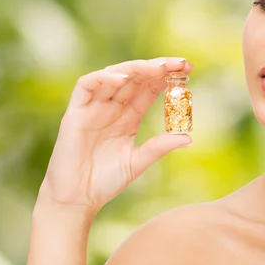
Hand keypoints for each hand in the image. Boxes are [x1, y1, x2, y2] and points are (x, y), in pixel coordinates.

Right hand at [37, 57, 193, 215]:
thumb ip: (159, 147)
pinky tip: (123, 78)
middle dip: (158, 67)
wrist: (75, 201)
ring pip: (114, 75)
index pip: (150, 88)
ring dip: (136, 68)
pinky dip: (104, 78)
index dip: (167, 77)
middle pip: (136, 77)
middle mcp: (112, 107)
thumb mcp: (138, 162)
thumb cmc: (105, 182)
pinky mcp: (75, 113)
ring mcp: (93, 108)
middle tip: (180, 64)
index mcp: (129, 116)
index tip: (188, 70)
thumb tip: (189, 137)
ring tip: (157, 67)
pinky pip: (86, 86)